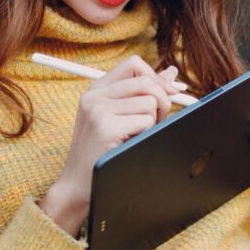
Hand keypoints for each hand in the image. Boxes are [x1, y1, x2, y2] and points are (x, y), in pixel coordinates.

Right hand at [41, 55, 190, 235]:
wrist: (77, 185)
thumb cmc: (102, 152)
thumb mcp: (121, 116)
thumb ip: (144, 93)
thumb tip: (172, 73)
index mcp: (97, 89)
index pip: (134, 65)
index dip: (156, 77)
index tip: (166, 93)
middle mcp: (94, 95)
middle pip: (146, 81)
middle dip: (162, 100)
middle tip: (156, 120)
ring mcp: (98, 109)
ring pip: (150, 102)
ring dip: (152, 121)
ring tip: (135, 135)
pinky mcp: (105, 126)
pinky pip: (146, 121)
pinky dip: (146, 134)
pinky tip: (129, 144)